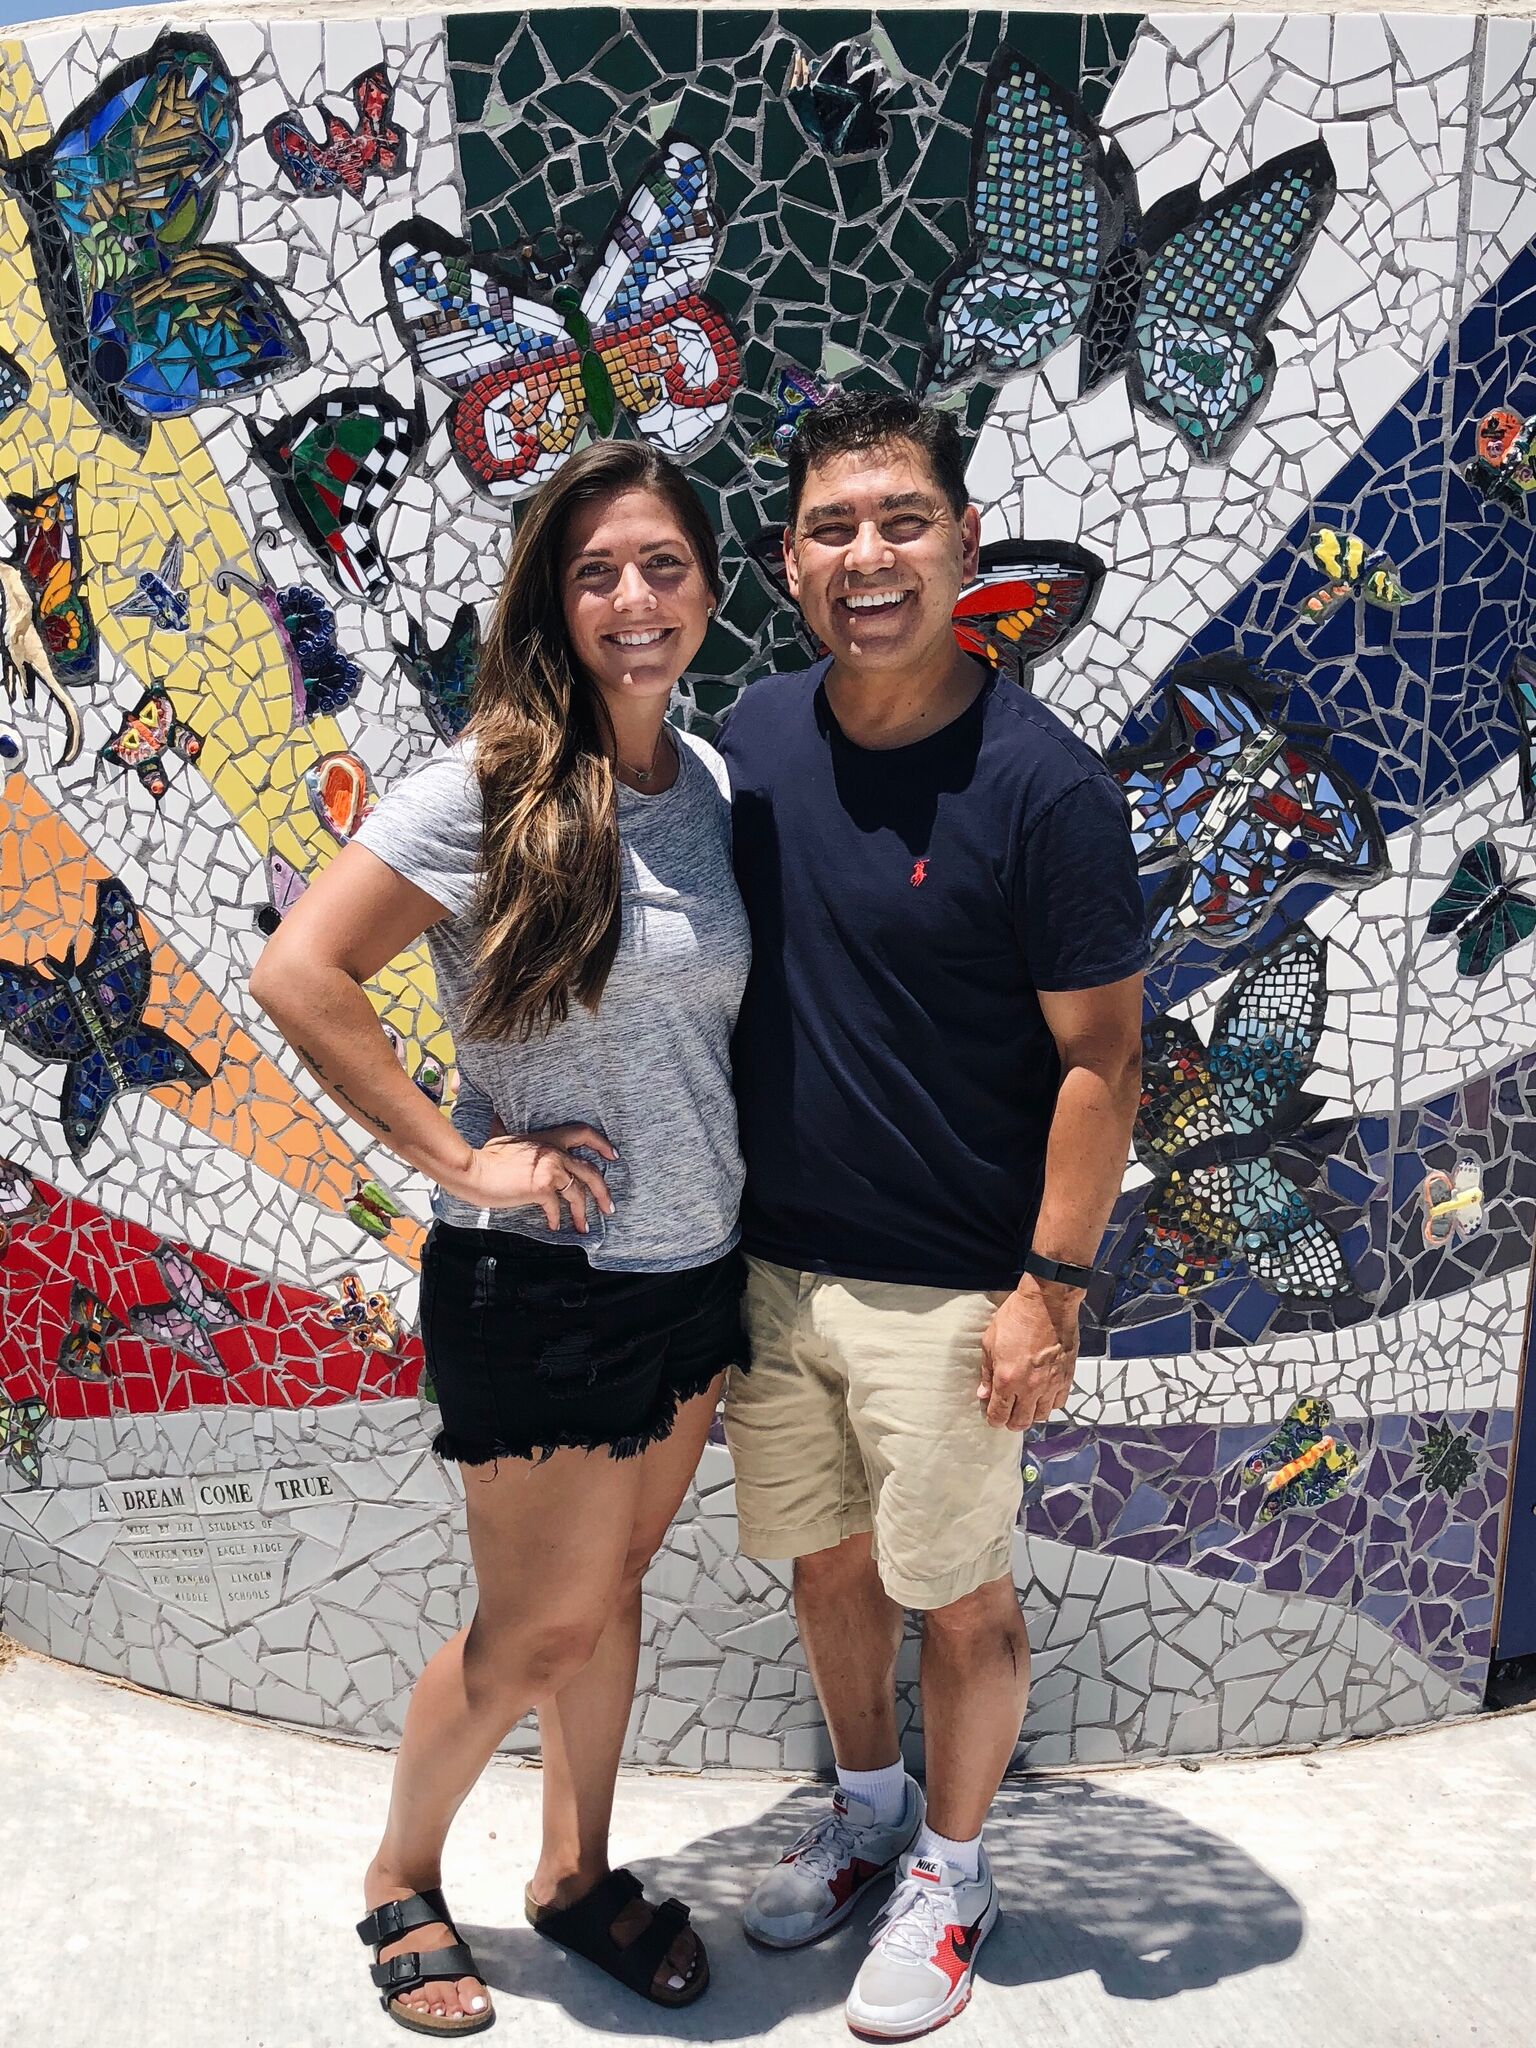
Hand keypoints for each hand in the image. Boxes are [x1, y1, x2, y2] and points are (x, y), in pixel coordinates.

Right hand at [443, 1123, 616, 1233]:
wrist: (473, 1170)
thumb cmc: (485, 1157)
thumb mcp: (503, 1138)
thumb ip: (510, 1133)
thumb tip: (497, 1117)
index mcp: (548, 1138)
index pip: (583, 1133)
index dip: (601, 1144)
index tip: (613, 1155)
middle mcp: (554, 1152)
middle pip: (590, 1171)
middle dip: (603, 1191)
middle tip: (608, 1207)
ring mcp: (550, 1169)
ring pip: (578, 1193)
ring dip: (582, 1213)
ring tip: (583, 1226)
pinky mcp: (542, 1188)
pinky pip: (556, 1207)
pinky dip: (555, 1219)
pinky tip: (553, 1226)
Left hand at [977, 1279, 1080, 1430]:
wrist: (1047, 1302)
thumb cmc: (1016, 1317)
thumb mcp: (990, 1341)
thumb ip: (987, 1372)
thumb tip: (984, 1393)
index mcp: (1007, 1380)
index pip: (999, 1414)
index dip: (994, 1419)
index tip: (992, 1417)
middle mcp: (1030, 1388)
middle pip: (1021, 1422)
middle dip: (1011, 1422)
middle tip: (1007, 1416)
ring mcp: (1050, 1384)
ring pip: (1041, 1416)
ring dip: (1031, 1414)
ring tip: (1026, 1406)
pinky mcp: (1066, 1377)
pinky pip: (1059, 1402)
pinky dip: (1050, 1404)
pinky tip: (1044, 1395)